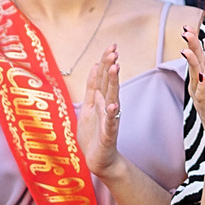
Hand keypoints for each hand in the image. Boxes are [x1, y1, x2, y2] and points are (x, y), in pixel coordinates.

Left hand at [75, 45, 123, 180]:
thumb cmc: (94, 135)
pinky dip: (112, 114)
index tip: (112, 46)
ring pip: (111, 98)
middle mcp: (107, 107)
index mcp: (100, 100)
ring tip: (115, 68)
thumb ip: (92, 87)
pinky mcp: (108, 134)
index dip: (106, 62)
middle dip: (110, 67)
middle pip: (108, 84)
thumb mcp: (89, 106)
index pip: (102, 77)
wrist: (99, 159)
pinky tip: (114, 105)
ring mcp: (108, 119)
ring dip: (113, 83)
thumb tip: (95, 66)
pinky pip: (110, 122)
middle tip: (114, 51)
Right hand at [185, 25, 204, 148]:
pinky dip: (201, 87)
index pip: (198, 56)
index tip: (188, 27)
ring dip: (192, 65)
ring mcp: (202, 97)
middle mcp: (200, 85)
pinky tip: (202, 77)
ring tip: (187, 51)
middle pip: (194, 63)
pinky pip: (202, 98)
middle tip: (185, 32)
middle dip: (191, 48)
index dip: (194, 42)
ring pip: (195, 78)